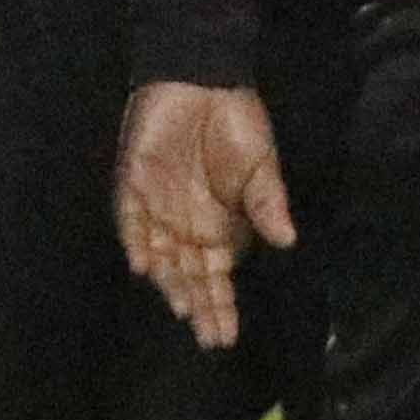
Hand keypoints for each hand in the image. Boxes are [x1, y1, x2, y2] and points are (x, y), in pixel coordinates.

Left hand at [113, 83, 293, 352]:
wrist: (200, 81)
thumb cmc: (237, 124)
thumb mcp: (263, 166)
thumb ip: (268, 204)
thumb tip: (288, 241)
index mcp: (220, 226)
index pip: (218, 276)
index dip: (222, 306)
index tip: (227, 337)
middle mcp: (186, 226)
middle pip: (190, 276)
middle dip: (200, 307)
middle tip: (208, 338)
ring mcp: (157, 208)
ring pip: (161, 258)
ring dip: (170, 285)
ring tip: (183, 312)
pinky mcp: (132, 186)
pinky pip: (131, 222)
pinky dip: (137, 242)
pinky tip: (145, 267)